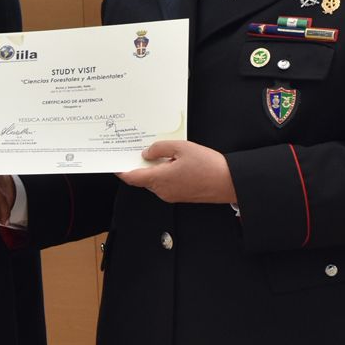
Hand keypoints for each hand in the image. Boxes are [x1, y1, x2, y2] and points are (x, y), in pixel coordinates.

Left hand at [116, 139, 237, 205]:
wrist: (228, 182)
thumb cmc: (208, 166)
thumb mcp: (182, 148)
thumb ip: (160, 148)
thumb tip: (147, 153)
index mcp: (159, 179)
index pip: (132, 178)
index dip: (121, 170)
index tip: (115, 163)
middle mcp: (162, 191)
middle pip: (143, 179)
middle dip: (139, 166)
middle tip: (140, 150)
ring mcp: (171, 195)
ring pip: (154, 181)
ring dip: (153, 170)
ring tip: (160, 153)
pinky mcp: (180, 196)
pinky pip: (165, 184)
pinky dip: (163, 174)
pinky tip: (172, 162)